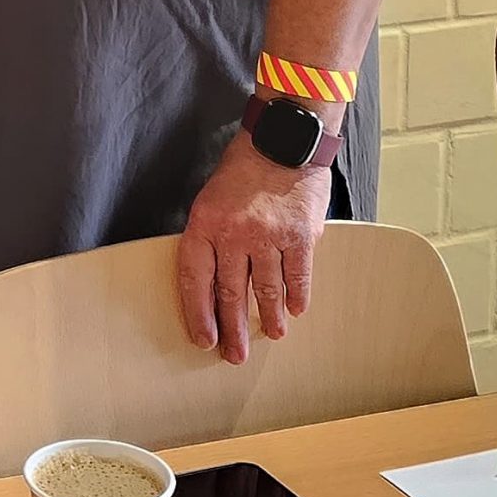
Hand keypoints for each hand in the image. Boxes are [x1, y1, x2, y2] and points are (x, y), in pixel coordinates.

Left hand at [175, 130, 334, 363]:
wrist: (282, 141)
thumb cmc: (242, 171)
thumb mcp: (210, 199)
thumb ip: (210, 237)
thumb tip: (211, 281)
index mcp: (204, 224)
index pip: (196, 279)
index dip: (198, 313)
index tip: (203, 340)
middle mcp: (234, 234)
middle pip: (230, 292)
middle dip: (233, 328)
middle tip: (235, 355)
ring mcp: (269, 236)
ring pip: (266, 289)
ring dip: (269, 317)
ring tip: (271, 334)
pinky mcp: (300, 236)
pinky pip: (298, 276)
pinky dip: (297, 296)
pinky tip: (296, 311)